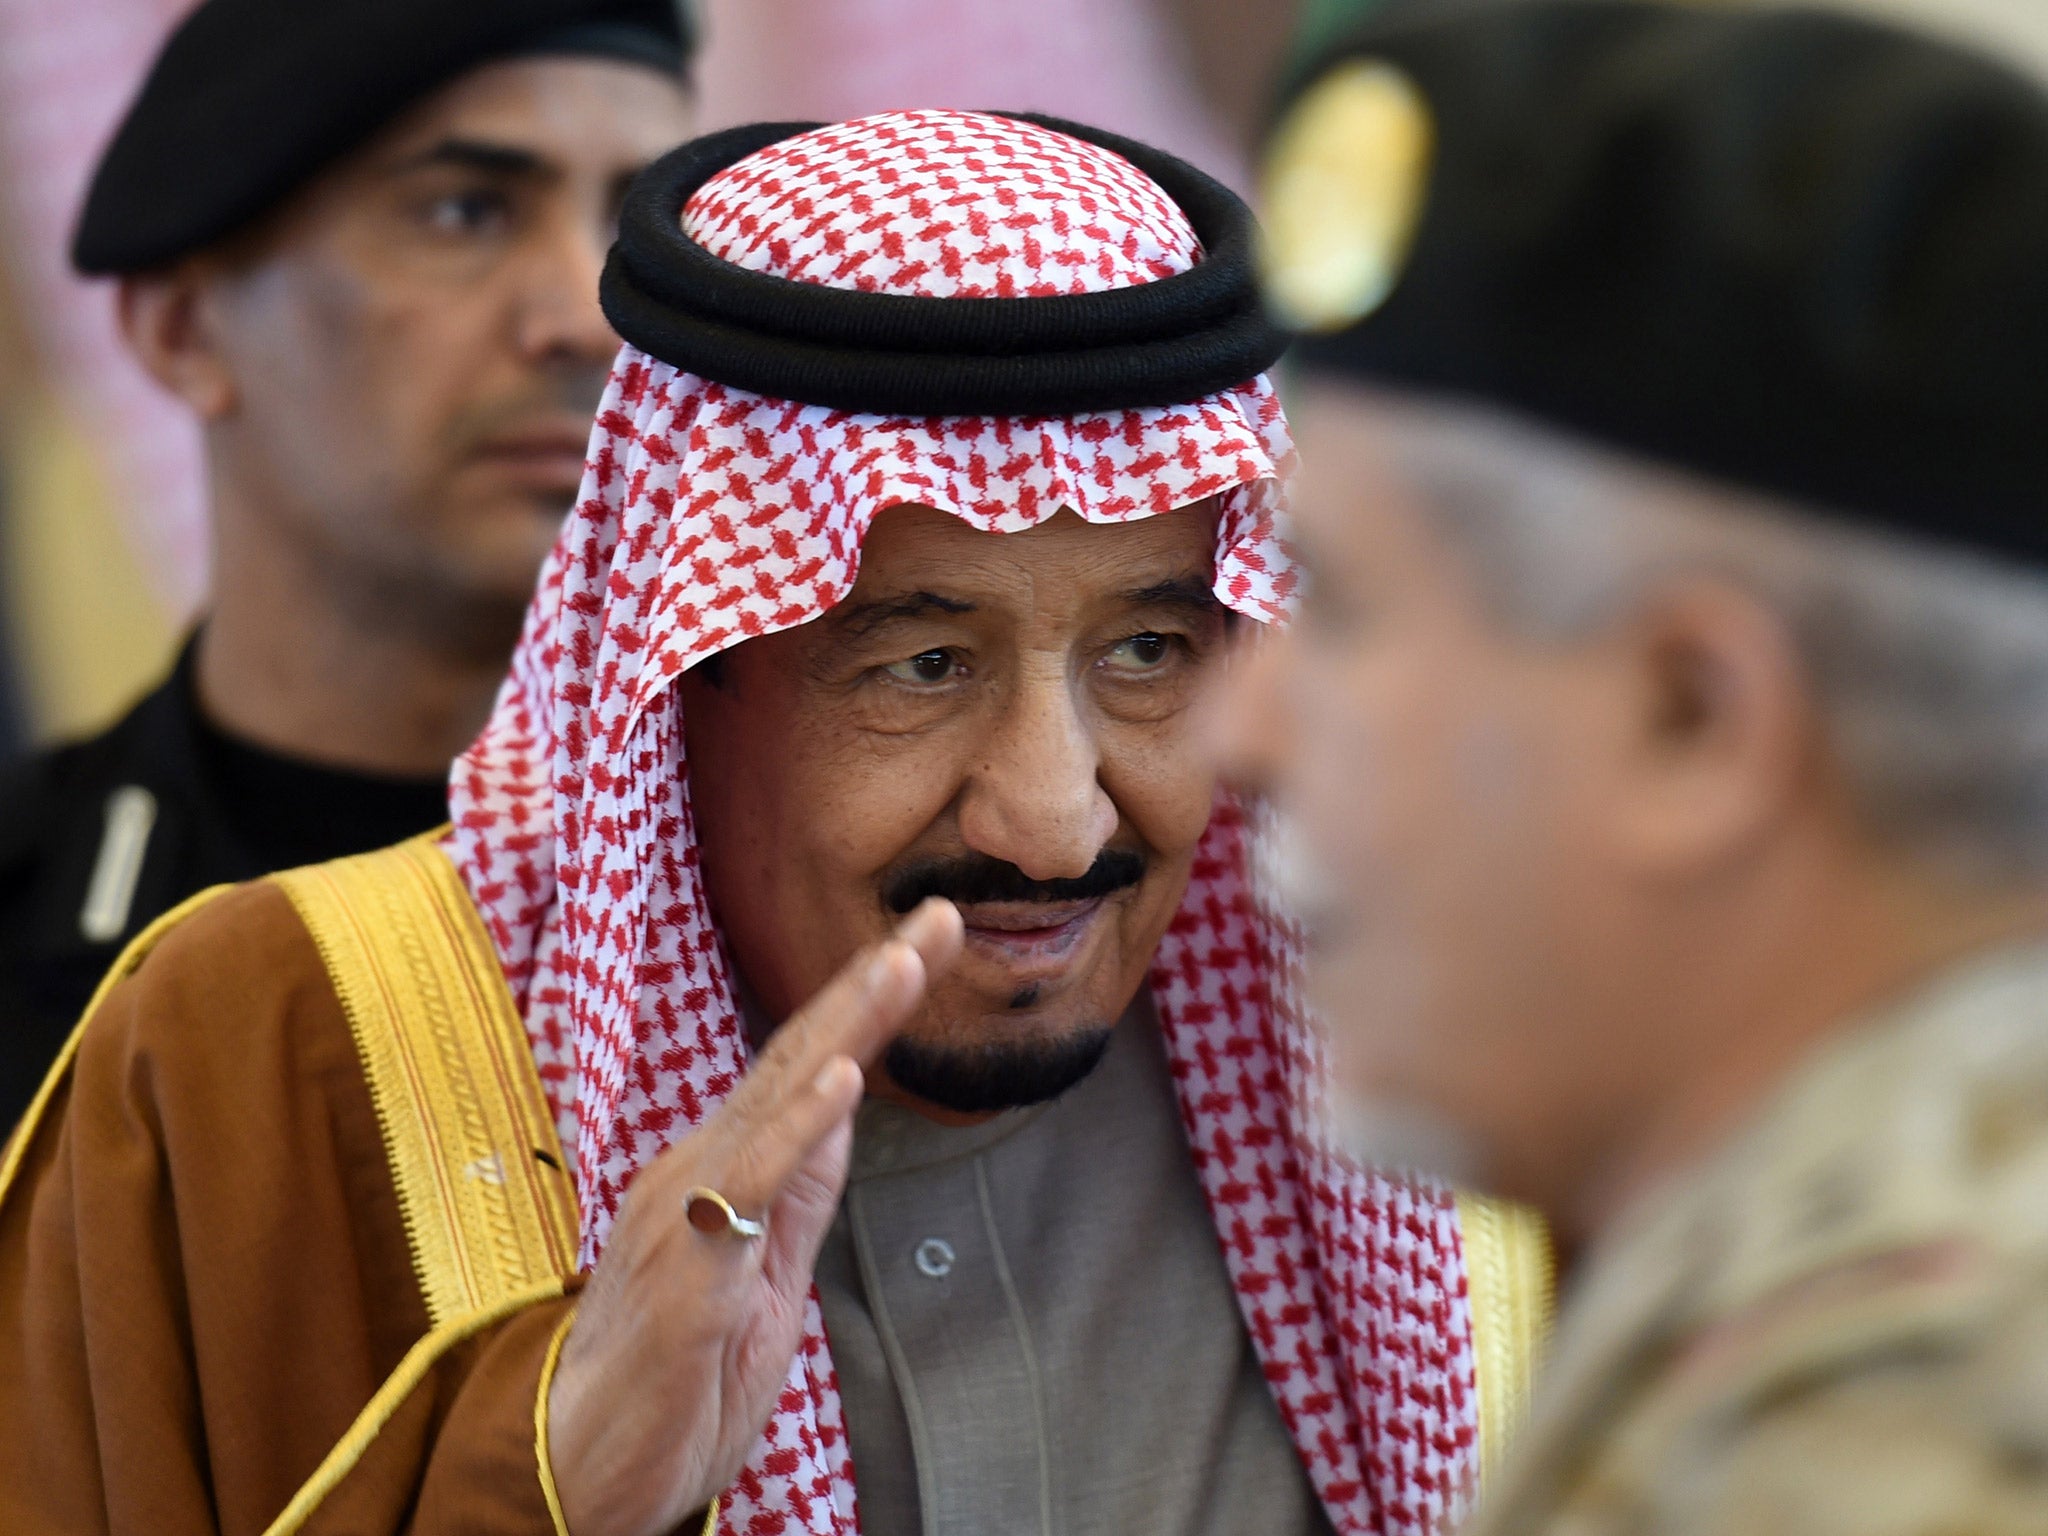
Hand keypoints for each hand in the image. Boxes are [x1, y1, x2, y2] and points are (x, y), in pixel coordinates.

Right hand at [546, 898, 964, 1535]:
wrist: (580, 1474)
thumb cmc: (672, 1381)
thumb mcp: (766, 1277)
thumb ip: (800, 1193)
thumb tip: (844, 1112)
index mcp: (722, 1168)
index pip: (805, 1065)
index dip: (867, 1001)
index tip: (928, 940)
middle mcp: (698, 1167)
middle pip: (797, 1056)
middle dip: (871, 982)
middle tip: (939, 915)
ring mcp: (685, 1211)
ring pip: (775, 1100)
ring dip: (844, 1026)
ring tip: (902, 962)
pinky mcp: (686, 1270)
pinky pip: (748, 1188)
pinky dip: (796, 1129)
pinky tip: (840, 1081)